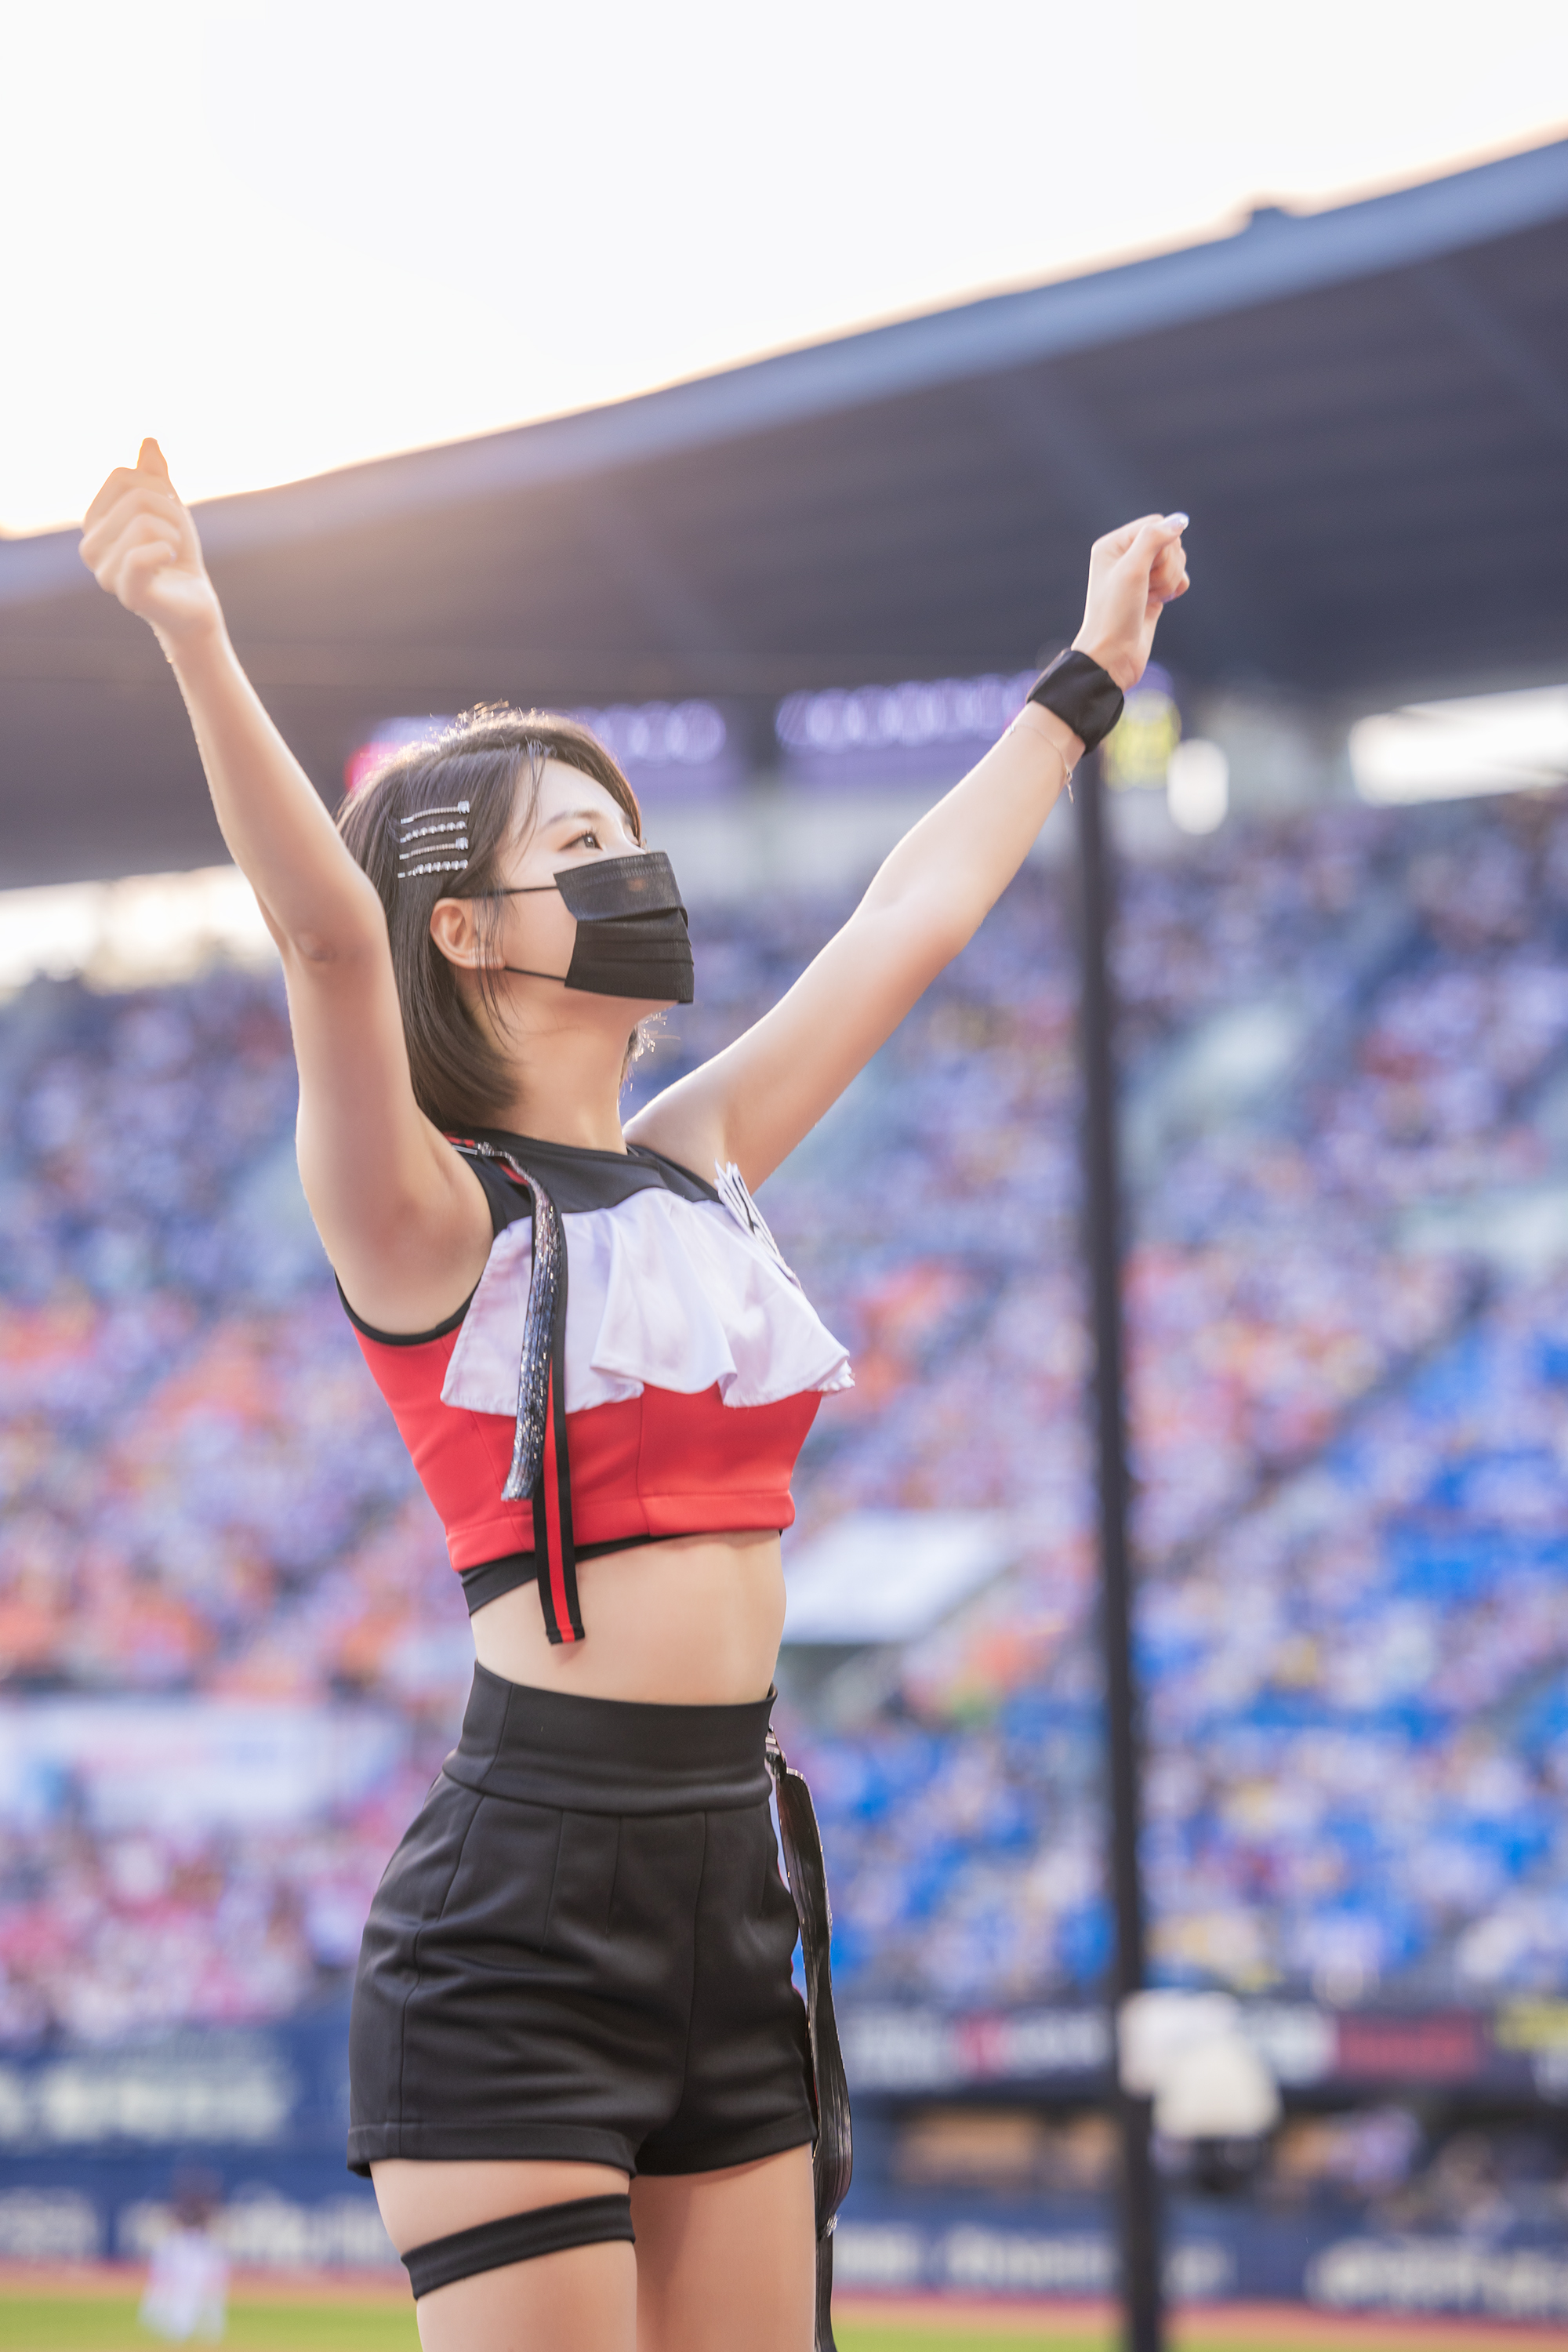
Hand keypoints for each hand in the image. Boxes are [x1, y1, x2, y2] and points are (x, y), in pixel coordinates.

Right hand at [78, 440, 223, 652]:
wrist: (194, 602)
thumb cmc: (177, 555)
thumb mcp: (168, 508)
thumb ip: (155, 476)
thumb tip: (149, 440)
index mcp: (93, 522)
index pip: (121, 476)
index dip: (158, 487)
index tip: (168, 513)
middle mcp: (89, 547)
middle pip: (137, 498)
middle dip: (171, 514)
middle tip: (175, 541)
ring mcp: (104, 573)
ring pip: (144, 523)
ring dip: (174, 536)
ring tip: (172, 556)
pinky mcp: (128, 593)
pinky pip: (141, 555)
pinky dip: (168, 551)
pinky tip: (170, 563)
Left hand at [1073, 513, 1189, 691]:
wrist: (1113, 657)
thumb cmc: (1116, 613)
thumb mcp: (1132, 569)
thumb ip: (1155, 538)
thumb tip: (1181, 520)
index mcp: (1113, 545)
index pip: (1155, 525)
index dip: (1162, 545)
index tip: (1146, 569)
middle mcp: (1126, 557)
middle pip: (1169, 542)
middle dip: (1166, 566)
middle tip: (1147, 588)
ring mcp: (1141, 576)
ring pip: (1176, 561)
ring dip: (1170, 580)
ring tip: (1150, 598)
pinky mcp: (1153, 593)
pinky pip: (1179, 579)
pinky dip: (1175, 589)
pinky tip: (1160, 603)